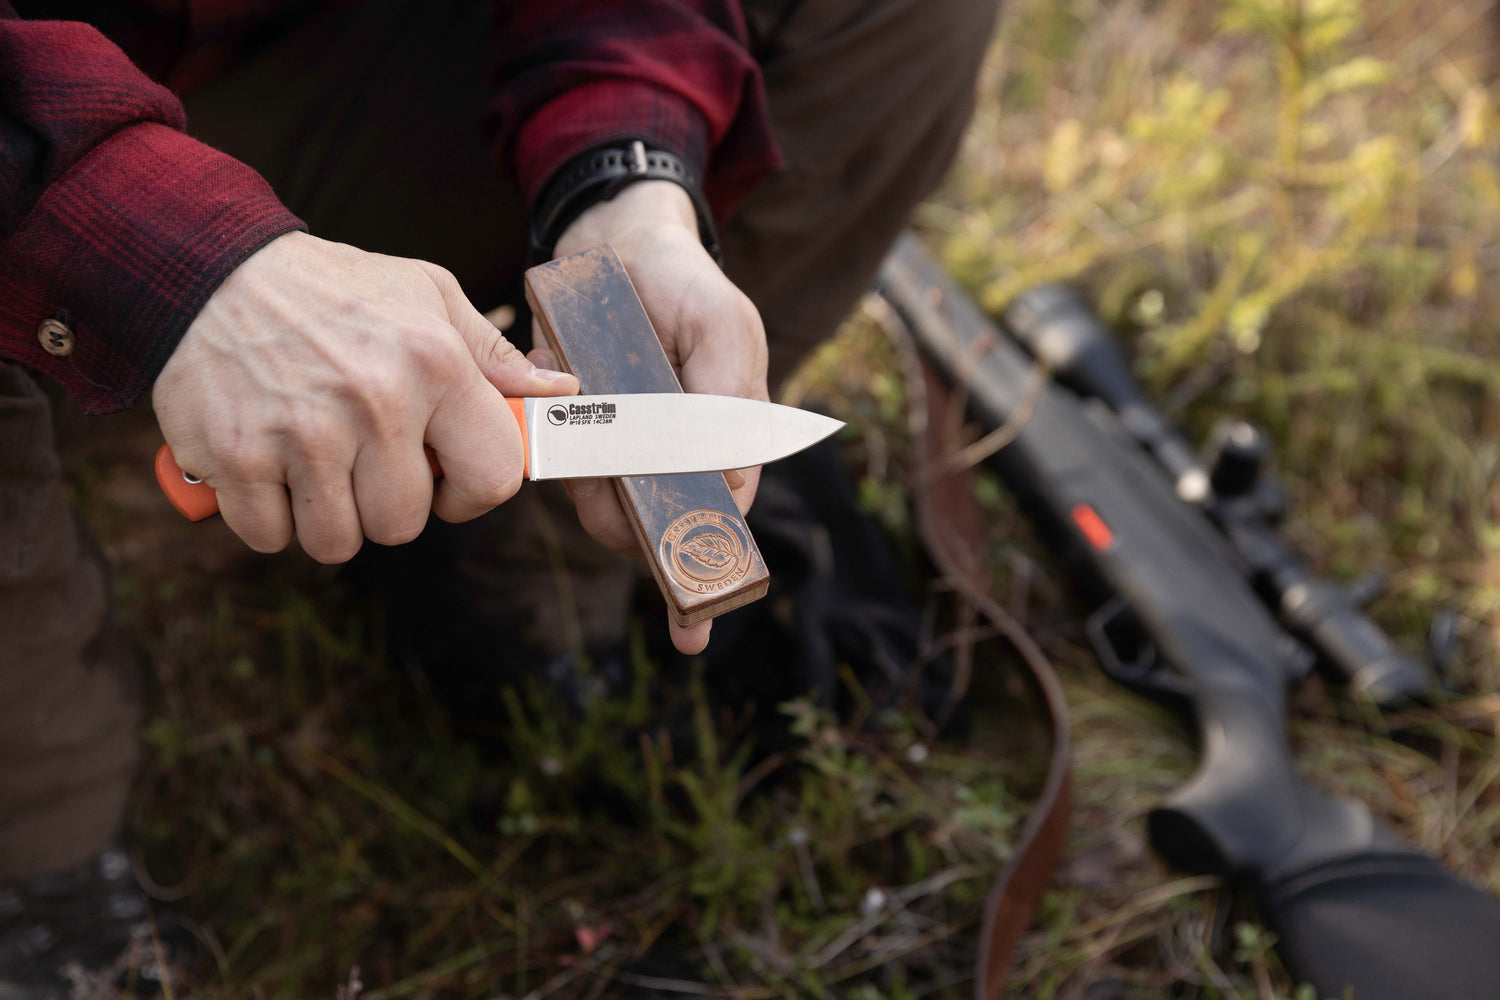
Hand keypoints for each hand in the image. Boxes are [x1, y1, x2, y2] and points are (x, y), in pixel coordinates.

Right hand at [153, 231, 578, 562]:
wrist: (212, 268)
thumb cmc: (334, 290)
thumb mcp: (427, 296)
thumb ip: (493, 355)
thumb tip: (561, 393)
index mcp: (434, 366)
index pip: (493, 476)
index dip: (471, 495)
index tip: (445, 484)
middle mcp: (376, 403)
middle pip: (404, 524)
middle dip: (387, 505)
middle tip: (363, 462)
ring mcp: (302, 434)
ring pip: (338, 541)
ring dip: (328, 518)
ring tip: (316, 464)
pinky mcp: (236, 456)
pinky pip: (270, 536)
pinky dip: (268, 516)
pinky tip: (269, 467)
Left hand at [544, 181, 768, 653]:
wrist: (613, 245)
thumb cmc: (684, 289)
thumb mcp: (724, 328)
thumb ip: (729, 400)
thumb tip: (726, 484)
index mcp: (723, 445)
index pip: (720, 524)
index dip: (705, 572)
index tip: (690, 621)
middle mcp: (673, 460)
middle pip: (656, 531)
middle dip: (637, 530)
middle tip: (615, 500)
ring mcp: (623, 453)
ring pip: (607, 508)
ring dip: (594, 489)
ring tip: (587, 431)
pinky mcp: (574, 435)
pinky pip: (564, 469)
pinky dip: (561, 454)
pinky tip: (558, 406)